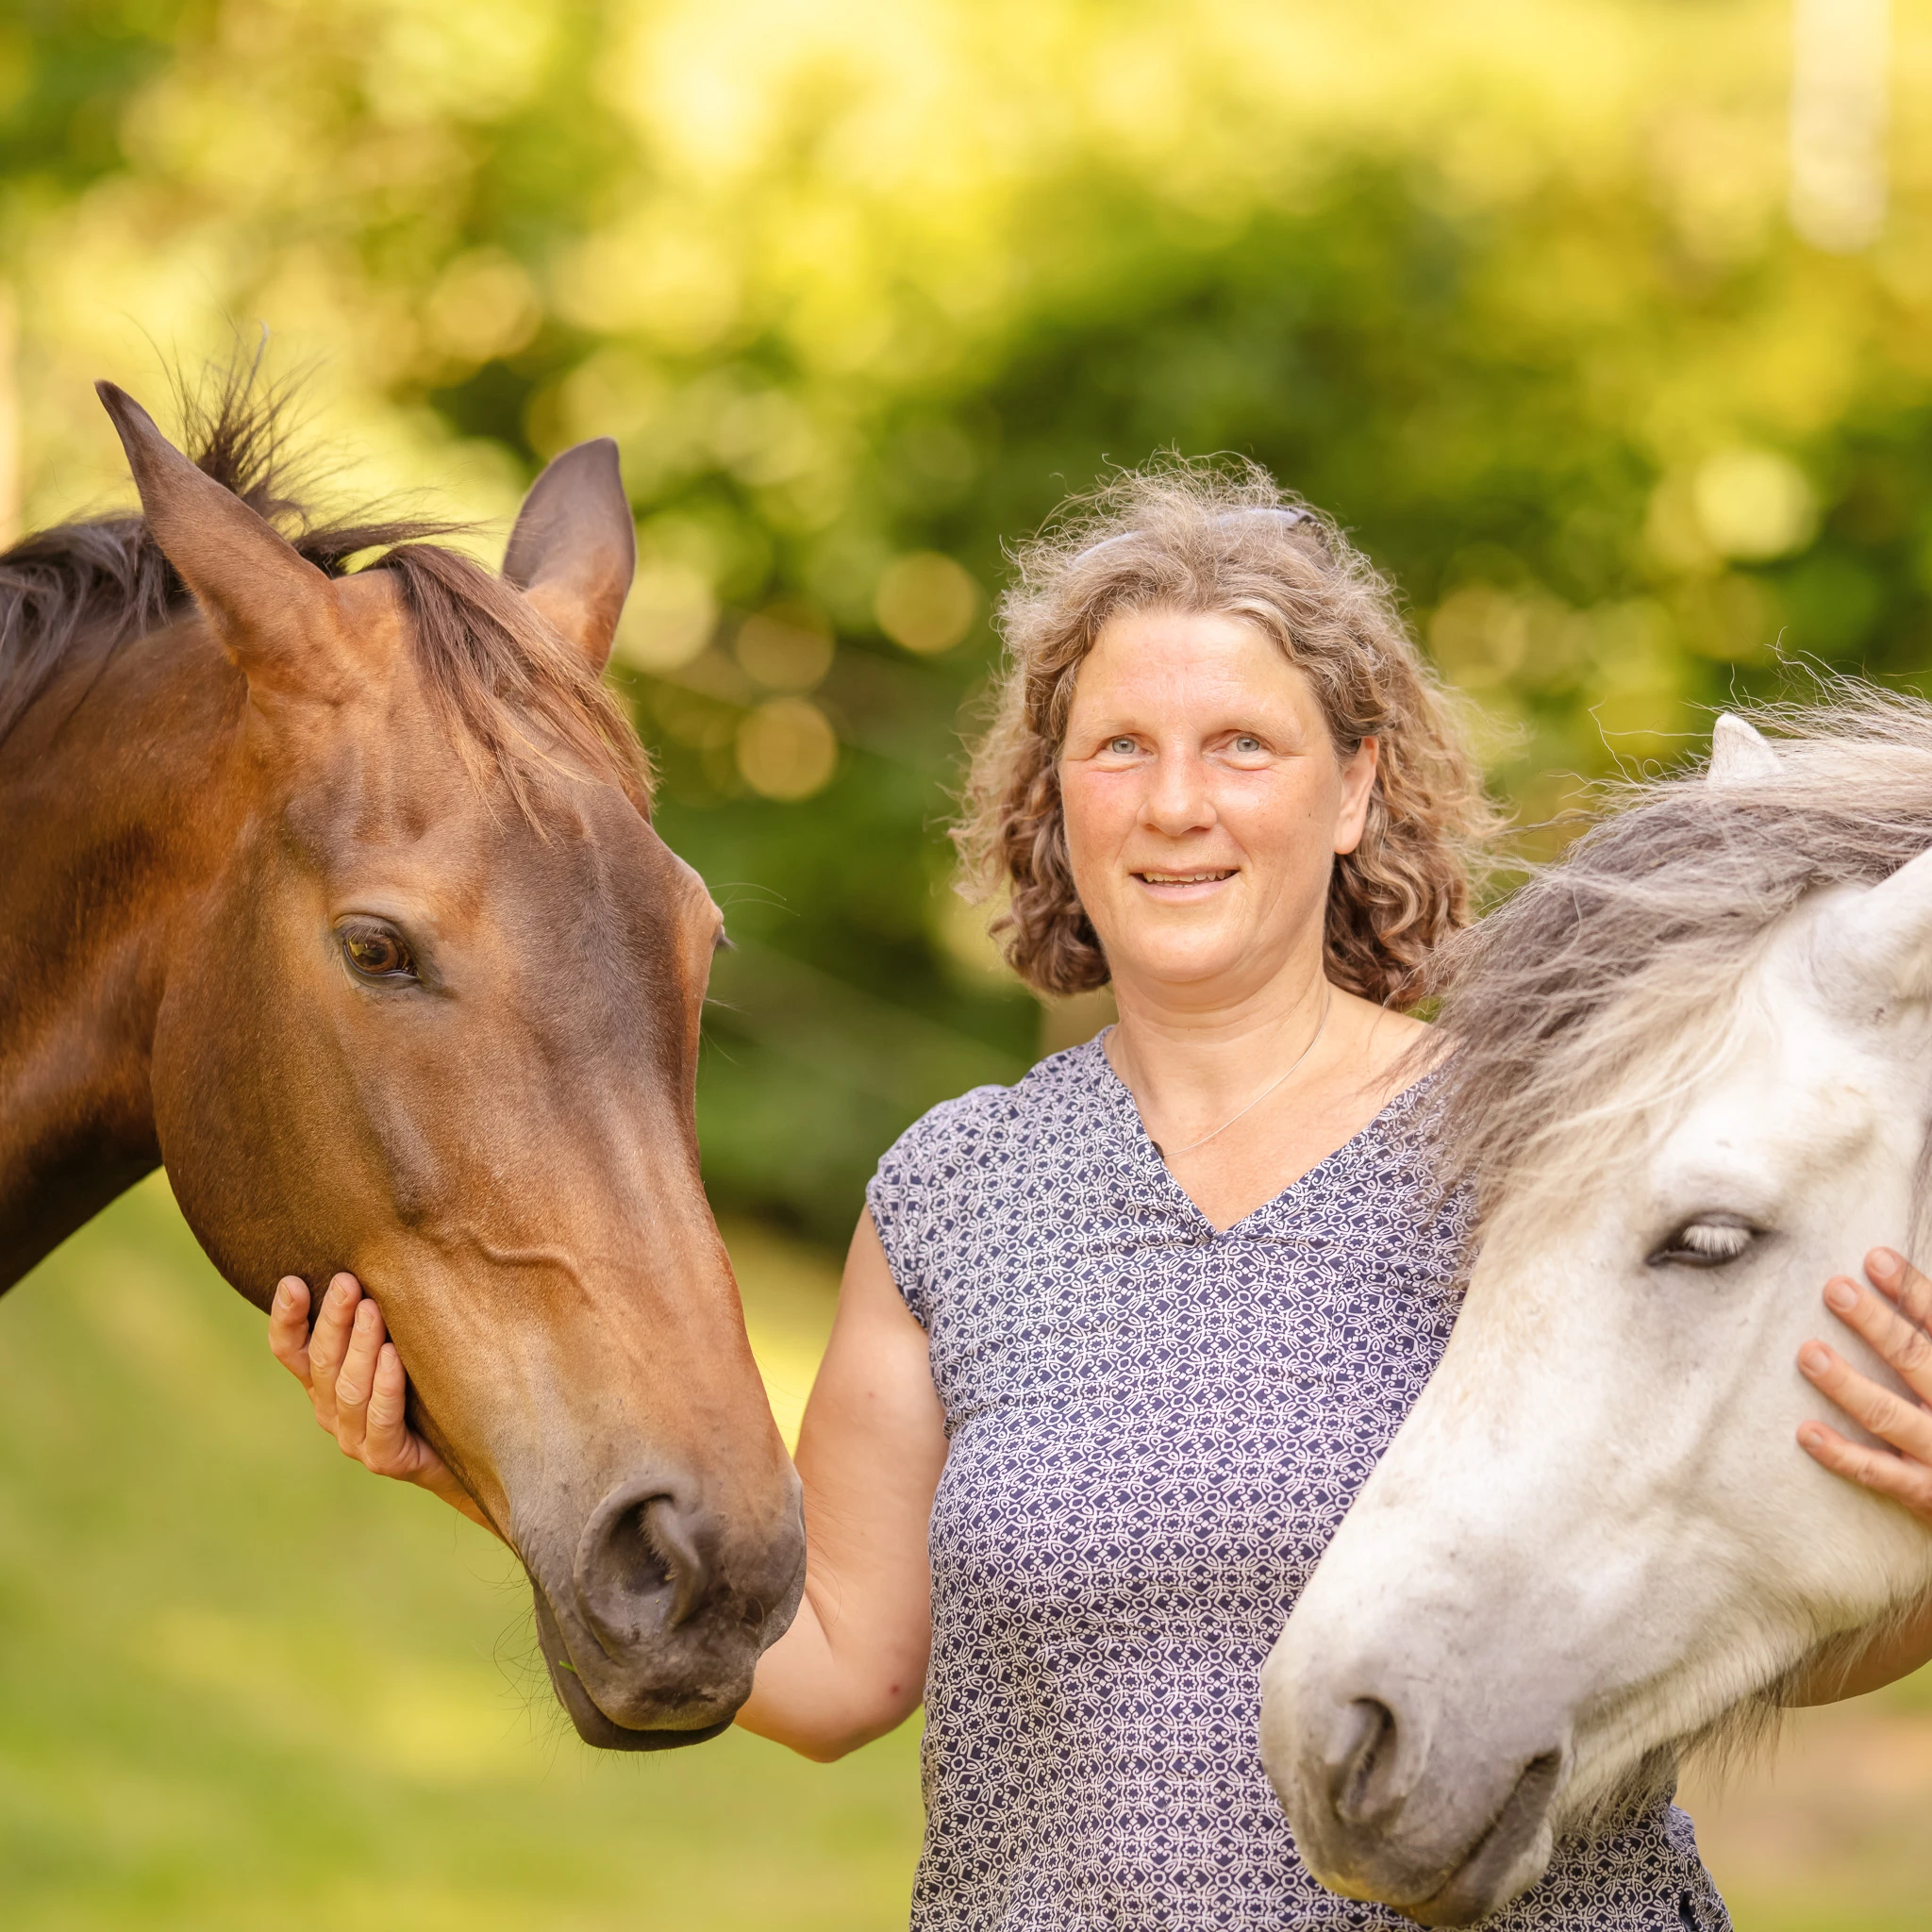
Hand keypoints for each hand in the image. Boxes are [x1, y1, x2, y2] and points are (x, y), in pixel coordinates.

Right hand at [269, 1273, 498, 1536]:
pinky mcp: (385, 1459)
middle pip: (322, 1361)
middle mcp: (330, 1408)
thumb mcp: (406, 1339)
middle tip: (349, 1282)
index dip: (288, 1318)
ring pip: (348, 1389)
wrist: (472, 1445)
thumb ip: (386, 1307)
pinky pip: (381, 1421)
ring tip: (373, 1309)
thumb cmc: (435, 1378)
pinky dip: (386, 1387)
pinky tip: (394, 1357)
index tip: (293, 1281)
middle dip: (334, 1319)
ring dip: (360, 1346)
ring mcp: (354, 1437)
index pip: (291, 1348)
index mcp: (324, 1379)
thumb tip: (397, 1245)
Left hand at [1797, 1247, 1931, 1525]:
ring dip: (1846, 1383)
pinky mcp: (1927, 1495)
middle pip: (1916, 1360)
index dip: (1912, 1291)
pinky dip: (1842, 1454)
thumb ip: (1931, 1343)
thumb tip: (1907, 1296)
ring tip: (1808, 1353)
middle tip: (1835, 1289)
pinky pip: (1879, 1473)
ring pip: (1888, 1414)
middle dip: (1876, 1324)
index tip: (1875, 1257)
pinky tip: (1806, 1431)